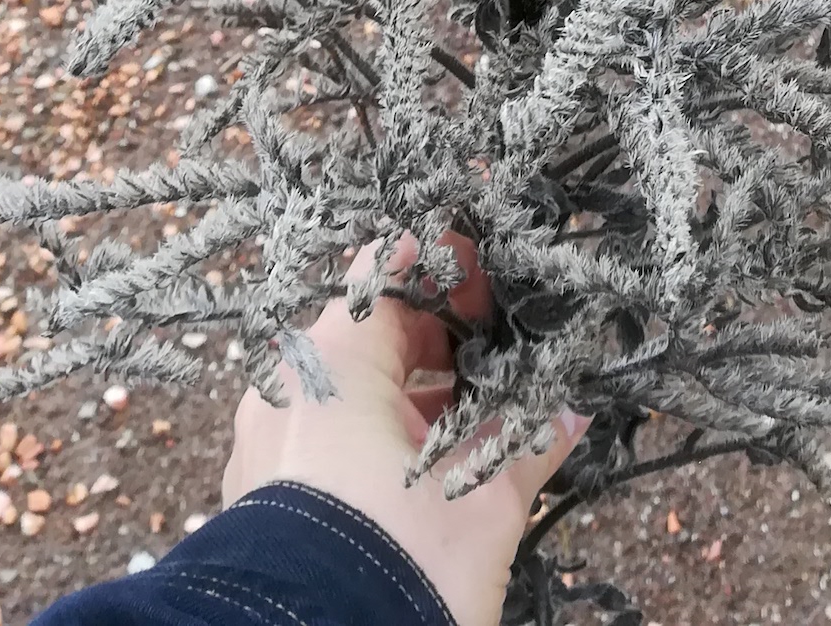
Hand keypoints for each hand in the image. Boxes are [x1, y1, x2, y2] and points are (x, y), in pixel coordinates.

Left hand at [221, 236, 587, 625]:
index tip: (498, 276)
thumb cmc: (398, 565)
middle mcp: (287, 387)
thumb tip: (570, 410)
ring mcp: (267, 444)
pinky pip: (324, 442)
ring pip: (352, 392)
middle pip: (376, 334)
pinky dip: (376, 443)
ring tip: (478, 424)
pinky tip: (427, 475)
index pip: (394, 267)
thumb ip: (529, 439)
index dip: (453, 265)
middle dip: (446, 344)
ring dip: (416, 401)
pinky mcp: (260, 498)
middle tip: (503, 353)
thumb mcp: (483, 499)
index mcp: (331, 358)